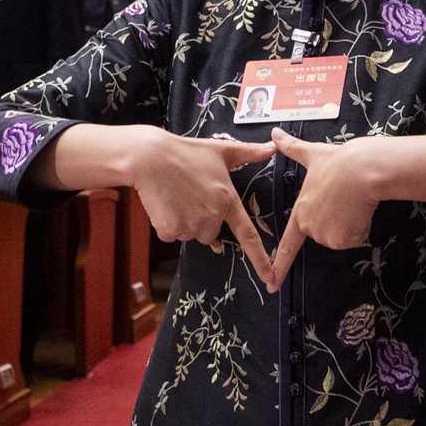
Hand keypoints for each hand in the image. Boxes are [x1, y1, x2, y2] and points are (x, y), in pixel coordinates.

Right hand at [124, 131, 277, 289]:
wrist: (151, 157)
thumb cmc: (187, 152)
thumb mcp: (221, 150)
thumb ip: (250, 152)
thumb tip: (274, 147)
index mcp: (227, 201)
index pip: (248, 236)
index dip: (260, 260)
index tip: (270, 278)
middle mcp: (212, 217)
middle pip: (211, 233)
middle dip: (202, 220)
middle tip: (191, 196)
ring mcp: (190, 225)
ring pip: (190, 234)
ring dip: (185, 221)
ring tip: (177, 196)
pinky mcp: (170, 230)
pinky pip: (172, 234)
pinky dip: (168, 223)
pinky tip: (165, 204)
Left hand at [270, 128, 387, 287]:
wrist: (361, 170)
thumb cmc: (338, 162)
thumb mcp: (313, 154)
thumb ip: (292, 148)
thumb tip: (275, 133)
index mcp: (301, 212)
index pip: (288, 245)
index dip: (278, 265)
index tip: (271, 283)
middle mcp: (311, 227)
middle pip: (326, 233)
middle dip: (337, 221)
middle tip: (344, 201)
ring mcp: (327, 235)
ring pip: (343, 237)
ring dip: (351, 224)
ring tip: (352, 203)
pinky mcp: (344, 239)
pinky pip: (356, 238)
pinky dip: (361, 227)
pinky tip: (360, 210)